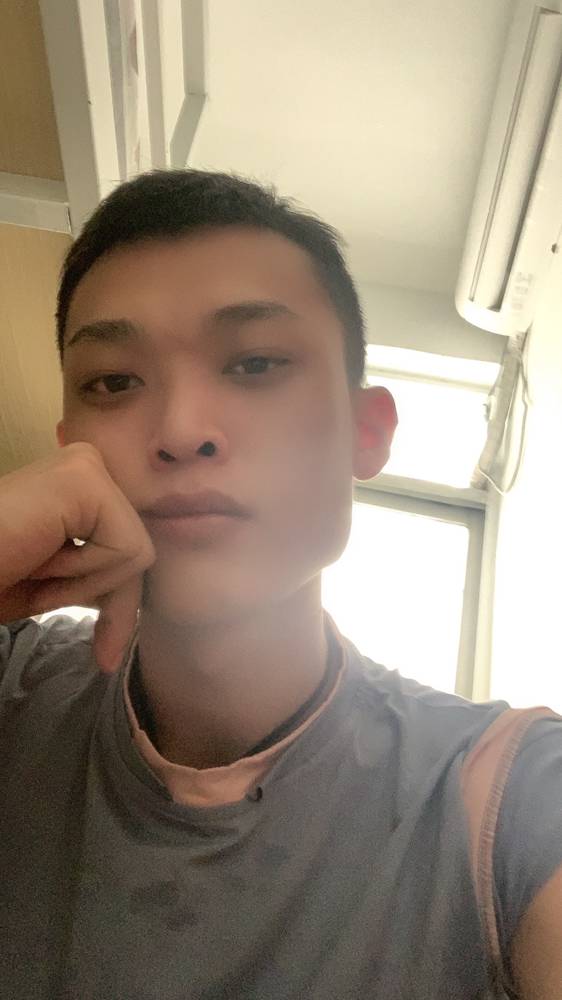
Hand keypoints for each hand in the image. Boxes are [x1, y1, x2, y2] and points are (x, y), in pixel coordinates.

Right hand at [0, 442, 155, 672]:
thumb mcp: (61, 584)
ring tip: (32, 558)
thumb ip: (105, 582)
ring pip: (137, 554)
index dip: (114, 600)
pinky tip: (39, 551)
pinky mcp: (85, 478)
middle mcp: (88, 463)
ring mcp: (87, 465)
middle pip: (139, 552)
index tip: (103, 649)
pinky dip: (81, 571)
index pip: (130, 549)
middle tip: (39, 577)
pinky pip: (126, 550)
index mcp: (82, 486)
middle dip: (100, 591)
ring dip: (80, 580)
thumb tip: (137, 609)